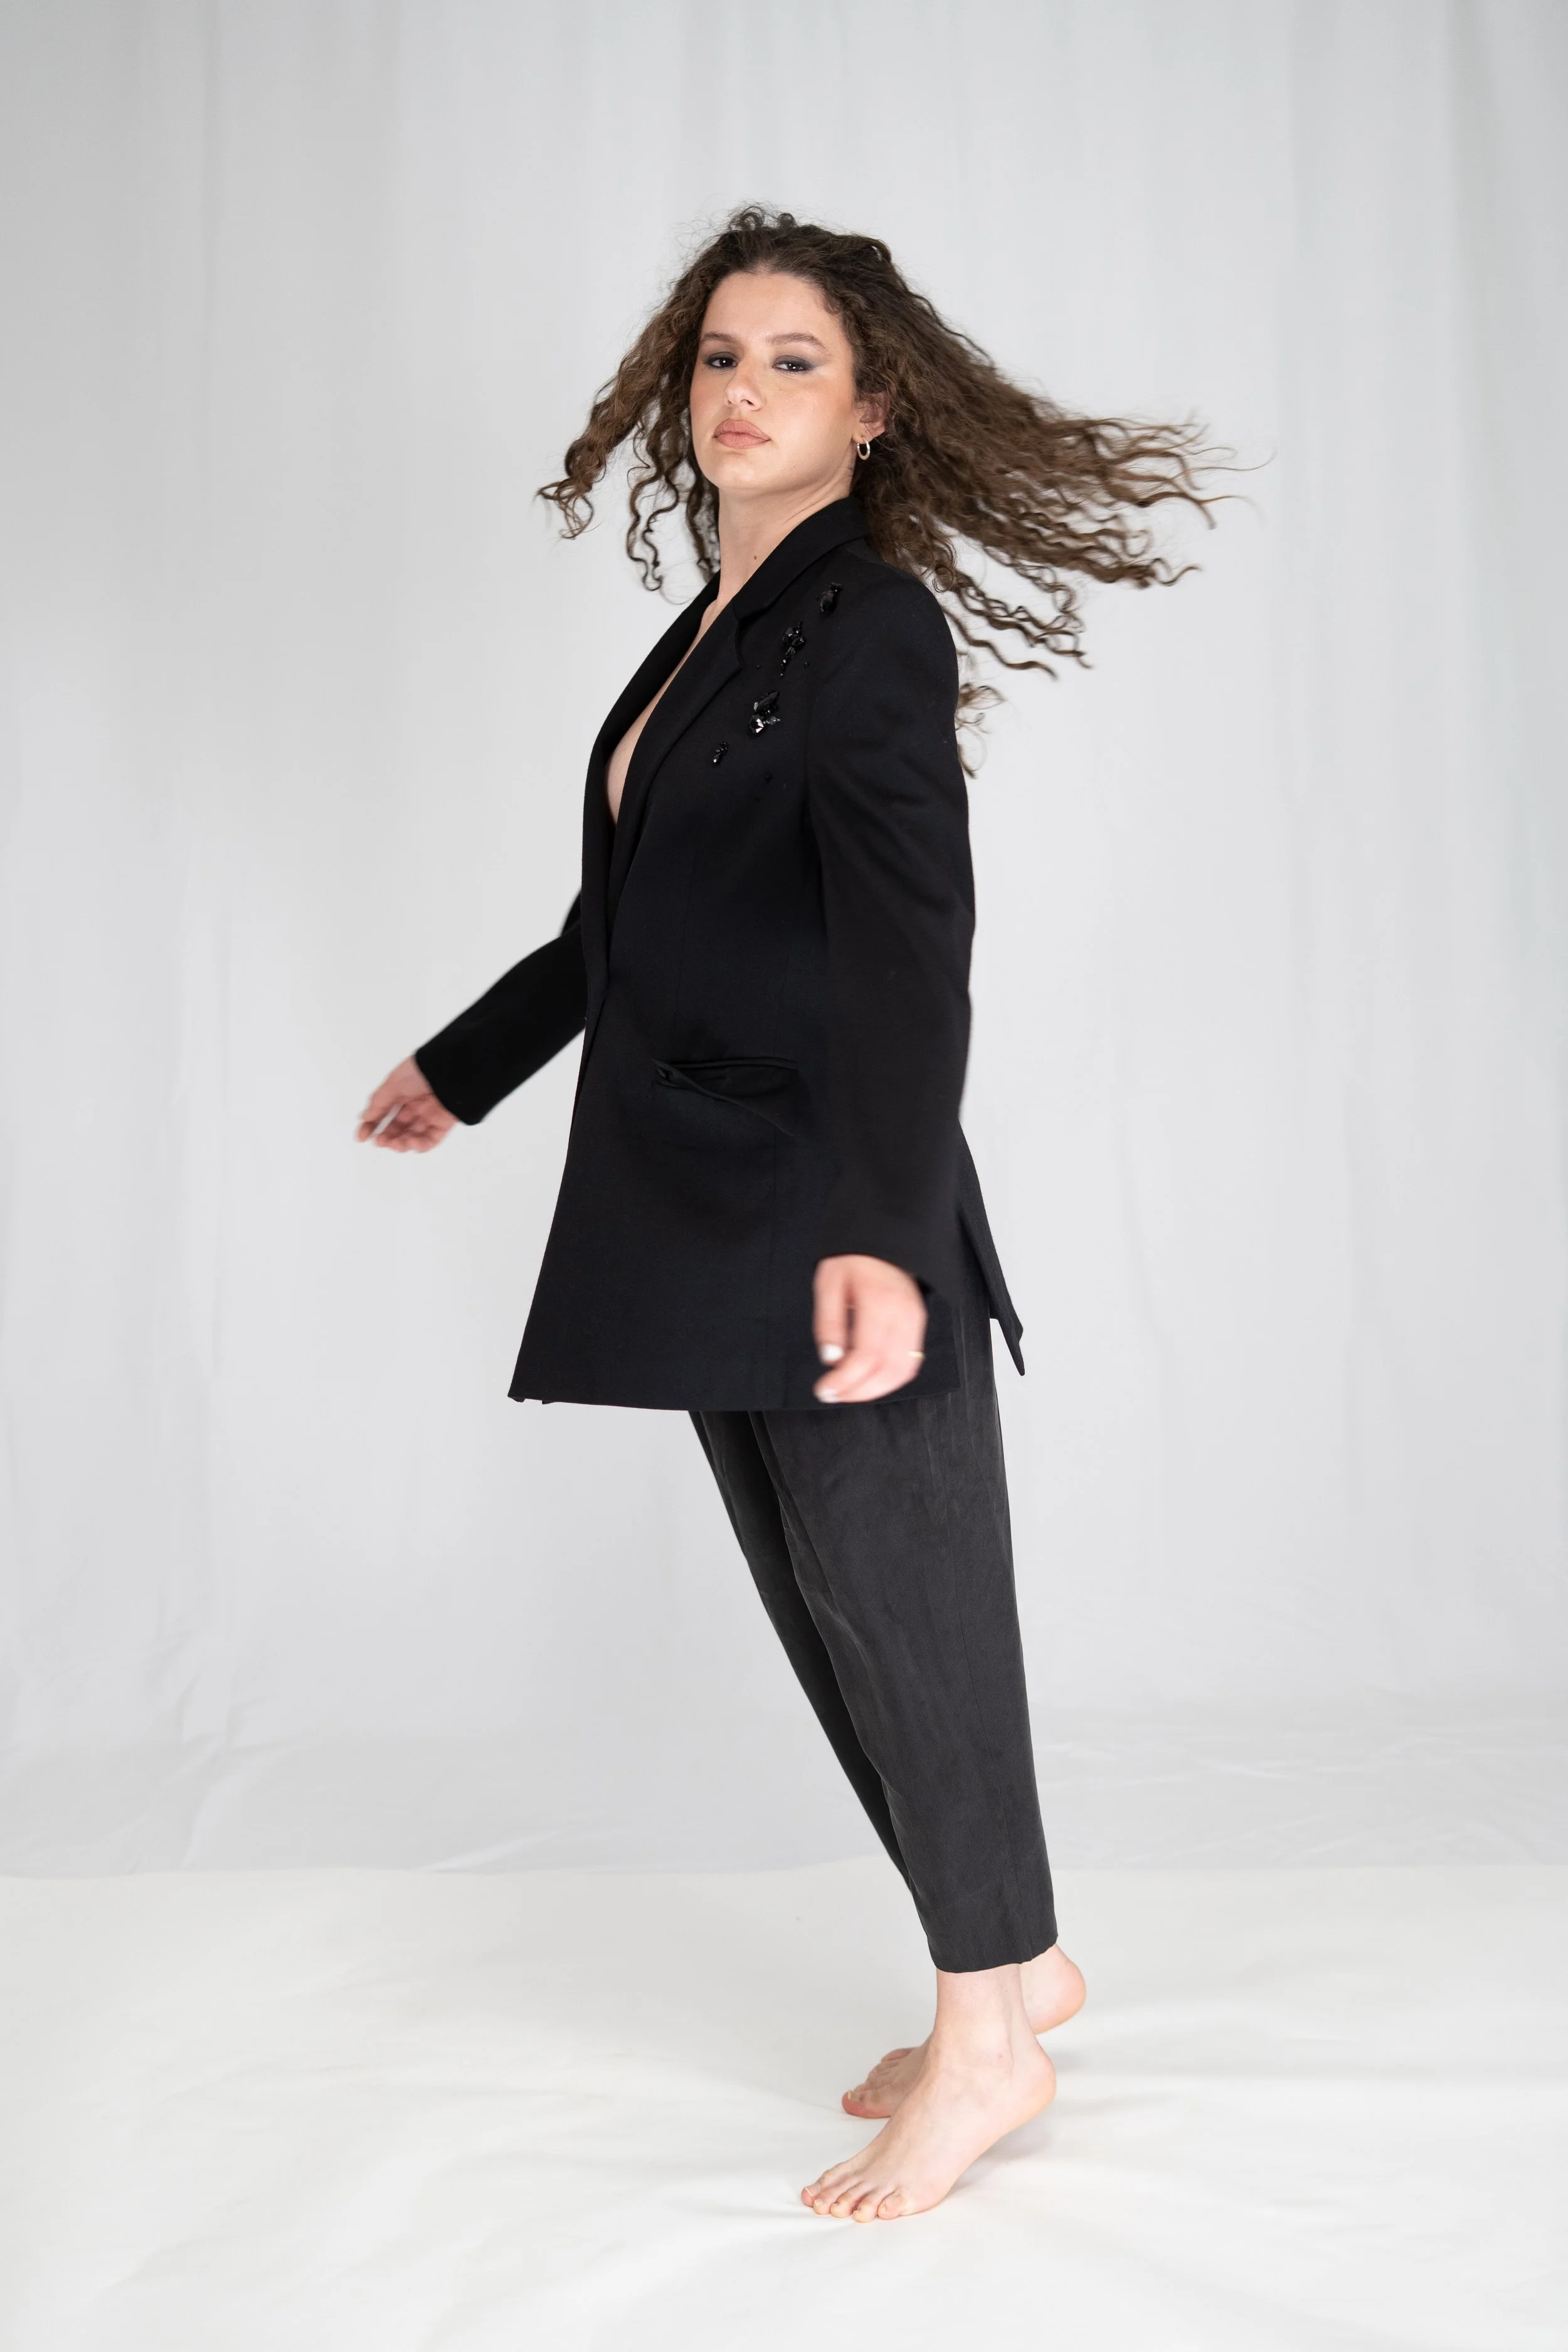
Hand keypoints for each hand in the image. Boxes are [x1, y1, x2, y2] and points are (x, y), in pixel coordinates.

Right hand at [355, 1055, 457, 1152]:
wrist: (452, 1069)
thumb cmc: (420, 1072)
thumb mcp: (393, 1084)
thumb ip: (379, 1102)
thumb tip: (365, 1118)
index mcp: (401, 1094)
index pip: (383, 1114)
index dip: (371, 1126)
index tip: (361, 1137)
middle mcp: (414, 1106)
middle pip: (397, 1128)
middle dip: (386, 1137)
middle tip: (379, 1142)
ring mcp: (429, 1116)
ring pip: (412, 1137)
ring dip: (400, 1143)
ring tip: (394, 1143)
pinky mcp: (443, 1124)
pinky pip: (430, 1140)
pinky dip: (419, 1145)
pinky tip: (411, 1142)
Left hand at [812, 1254, 927, 1402]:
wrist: (883, 1240)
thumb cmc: (854, 1260)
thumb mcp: (828, 1284)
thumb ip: (829, 1323)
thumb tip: (831, 1359)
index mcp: (879, 1302)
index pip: (866, 1356)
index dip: (845, 1381)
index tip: (824, 1389)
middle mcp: (903, 1316)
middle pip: (887, 1370)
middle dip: (858, 1391)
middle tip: (833, 1394)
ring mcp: (915, 1322)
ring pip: (902, 1372)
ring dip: (875, 1390)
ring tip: (849, 1391)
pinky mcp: (918, 1326)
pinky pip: (910, 1363)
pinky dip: (891, 1379)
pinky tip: (869, 1380)